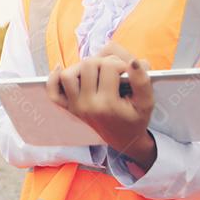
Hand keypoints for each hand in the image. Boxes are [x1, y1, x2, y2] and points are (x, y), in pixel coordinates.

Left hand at [46, 47, 155, 165]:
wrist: (124, 138)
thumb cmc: (135, 118)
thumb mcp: (147, 103)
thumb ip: (143, 81)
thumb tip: (134, 62)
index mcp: (107, 104)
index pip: (108, 66)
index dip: (120, 63)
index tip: (127, 71)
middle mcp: (87, 105)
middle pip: (88, 65)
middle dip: (103, 62)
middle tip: (114, 70)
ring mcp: (75, 107)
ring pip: (68, 74)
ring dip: (82, 67)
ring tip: (97, 71)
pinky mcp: (69, 108)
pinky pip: (53, 91)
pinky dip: (54, 78)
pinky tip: (62, 67)